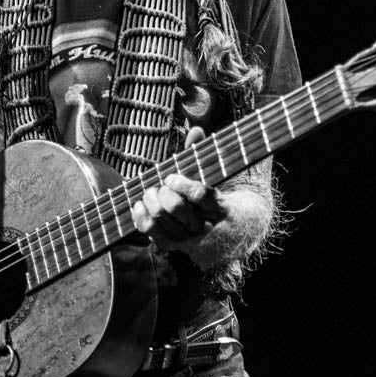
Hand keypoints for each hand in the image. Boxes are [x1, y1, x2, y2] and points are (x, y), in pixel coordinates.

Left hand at [131, 127, 224, 257]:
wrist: (237, 235)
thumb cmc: (222, 199)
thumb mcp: (222, 180)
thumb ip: (205, 155)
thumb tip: (196, 129)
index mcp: (222, 208)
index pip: (201, 196)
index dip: (182, 184)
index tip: (171, 177)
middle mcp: (207, 227)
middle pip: (178, 210)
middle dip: (164, 194)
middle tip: (160, 186)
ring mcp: (191, 240)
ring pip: (164, 224)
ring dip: (151, 204)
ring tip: (150, 192)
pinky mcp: (178, 247)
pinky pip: (155, 236)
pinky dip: (142, 219)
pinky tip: (139, 206)